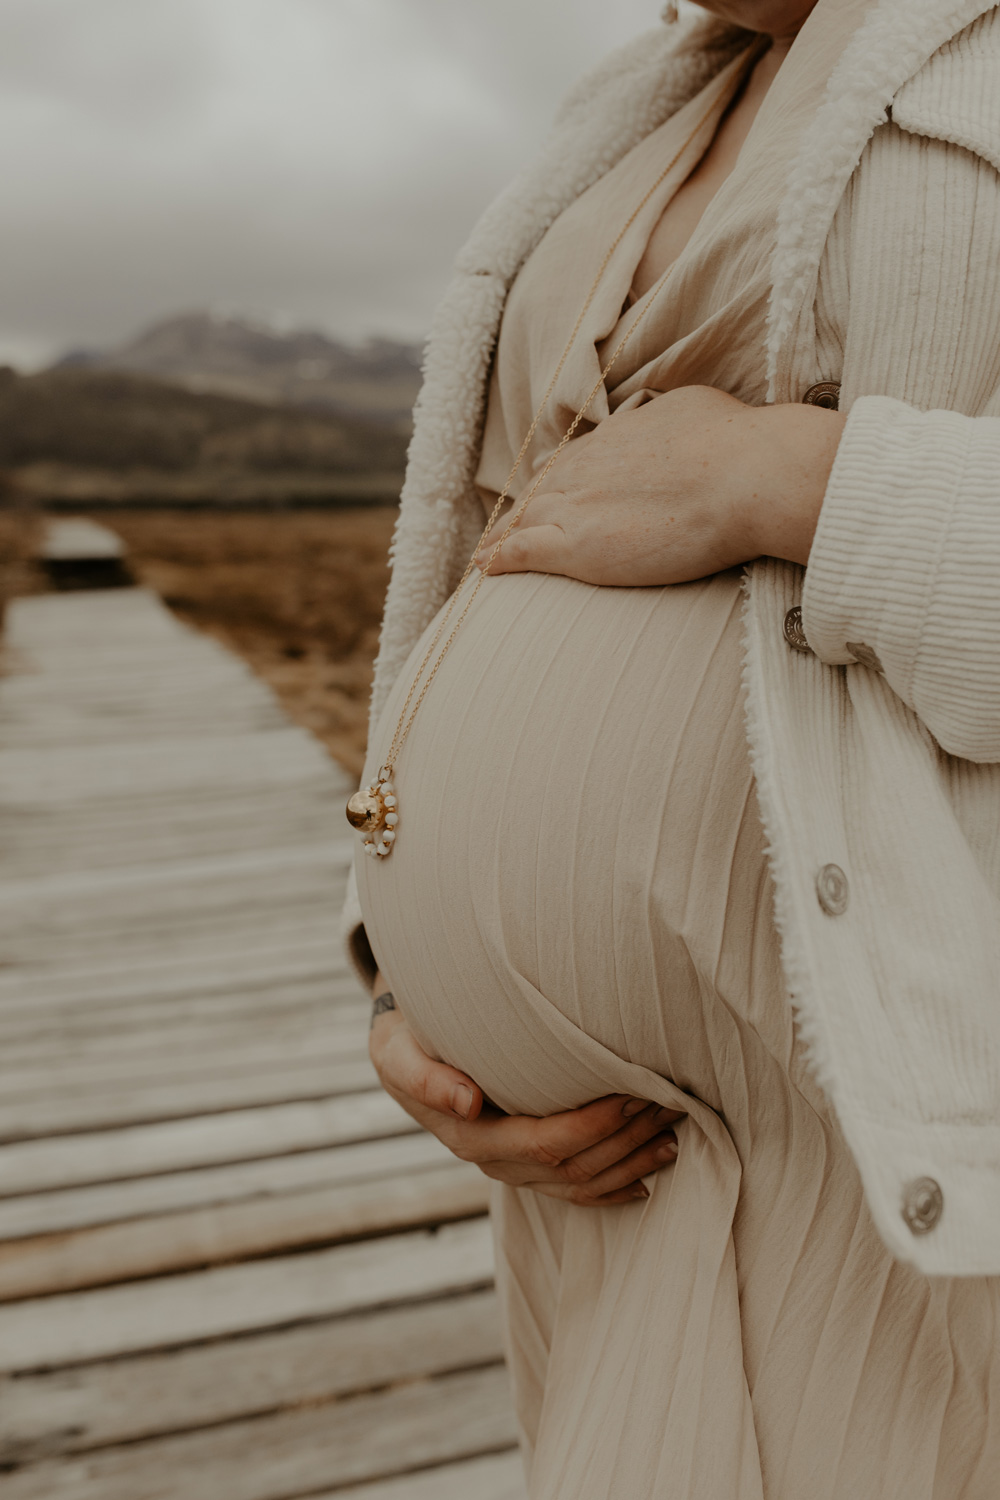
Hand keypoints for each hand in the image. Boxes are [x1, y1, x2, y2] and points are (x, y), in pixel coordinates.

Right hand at [369, 974, 682, 1204]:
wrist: (402, 1056)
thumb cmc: (405, 1043)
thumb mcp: (398, 1053)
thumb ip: (426, 1078)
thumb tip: (467, 1102)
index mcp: (470, 1135)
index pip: (546, 1142)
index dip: (595, 1125)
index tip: (635, 1094)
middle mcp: (495, 1162)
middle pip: (574, 1165)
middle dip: (626, 1140)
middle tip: (670, 1103)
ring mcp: (512, 1170)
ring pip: (582, 1183)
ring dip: (631, 1163)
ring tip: (673, 1135)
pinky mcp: (526, 1167)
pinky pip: (575, 1191)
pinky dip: (615, 1187)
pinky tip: (649, 1177)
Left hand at [476, 385, 845, 585]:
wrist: (745, 477)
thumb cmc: (736, 441)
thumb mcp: (693, 407)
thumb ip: (668, 417)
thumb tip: (669, 418)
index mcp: (613, 437)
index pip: (570, 460)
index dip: (555, 481)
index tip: (547, 494)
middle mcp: (585, 466)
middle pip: (539, 490)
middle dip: (521, 510)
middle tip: (506, 530)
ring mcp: (575, 504)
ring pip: (522, 520)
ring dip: (500, 537)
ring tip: (484, 556)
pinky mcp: (576, 545)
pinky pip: (520, 551)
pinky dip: (498, 559)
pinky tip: (483, 570)